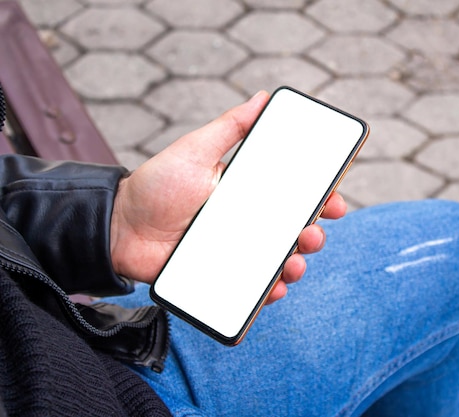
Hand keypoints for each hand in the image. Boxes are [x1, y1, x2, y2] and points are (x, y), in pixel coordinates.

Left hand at [110, 91, 346, 303]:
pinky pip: (253, 289)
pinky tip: (273, 288)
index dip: (320, 199)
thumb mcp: (196, 150)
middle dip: (313, 234)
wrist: (120, 228)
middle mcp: (248, 223)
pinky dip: (269, 292)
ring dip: (297, 264)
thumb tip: (262, 97)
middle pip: (293, 232)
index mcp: (248, 193)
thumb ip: (231, 127)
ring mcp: (236, 252)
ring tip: (293, 264)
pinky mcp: (222, 277)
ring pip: (279, 262)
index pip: (293, 196)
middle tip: (312, 233)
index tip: (335, 201)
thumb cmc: (158, 185)